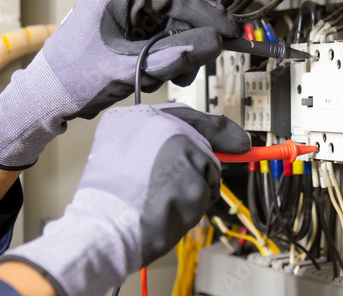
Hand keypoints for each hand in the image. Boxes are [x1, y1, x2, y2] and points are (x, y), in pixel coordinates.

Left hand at [0, 0, 237, 168]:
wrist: (43, 102)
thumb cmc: (74, 81)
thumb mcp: (129, 67)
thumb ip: (174, 53)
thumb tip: (214, 42)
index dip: (203, 12)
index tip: (227, 32)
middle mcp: (119, 1)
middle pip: (173, 10)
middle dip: (192, 35)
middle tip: (207, 57)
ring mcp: (121, 19)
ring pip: (168, 26)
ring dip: (182, 49)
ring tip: (181, 75)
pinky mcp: (123, 36)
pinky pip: (158, 39)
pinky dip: (169, 56)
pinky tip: (168, 75)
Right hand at [0, 103, 248, 295]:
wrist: (105, 226)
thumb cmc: (108, 199)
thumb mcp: (119, 154)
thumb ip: (153, 143)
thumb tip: (192, 145)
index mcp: (137, 116)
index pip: (187, 116)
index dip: (215, 130)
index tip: (237, 140)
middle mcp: (162, 125)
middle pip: (202, 144)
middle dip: (198, 168)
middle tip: (173, 187)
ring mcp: (181, 149)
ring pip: (207, 170)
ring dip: (193, 190)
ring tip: (160, 199)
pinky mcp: (195, 176)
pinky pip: (206, 192)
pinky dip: (194, 205)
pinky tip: (169, 209)